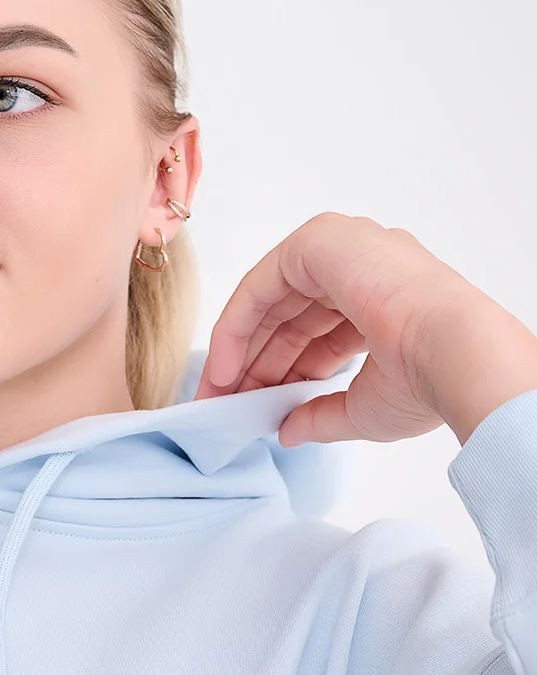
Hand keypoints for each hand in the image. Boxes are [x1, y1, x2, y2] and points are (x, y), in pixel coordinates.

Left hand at [191, 211, 531, 447]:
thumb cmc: (427, 380)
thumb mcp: (364, 407)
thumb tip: (289, 432)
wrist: (455, 354)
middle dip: (255, 365)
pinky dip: (236, 327)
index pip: (317, 335)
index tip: (254, 409)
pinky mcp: (320, 242)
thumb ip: (322, 415)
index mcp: (384, 298)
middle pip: (289, 317)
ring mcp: (343, 247)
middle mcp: (364, 265)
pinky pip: (261, 285)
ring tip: (219, 397)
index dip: (282, 373)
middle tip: (226, 406)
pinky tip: (224, 370)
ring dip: (240, 351)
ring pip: (271, 301)